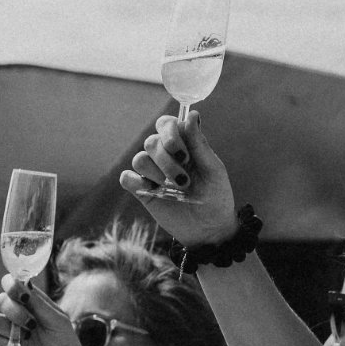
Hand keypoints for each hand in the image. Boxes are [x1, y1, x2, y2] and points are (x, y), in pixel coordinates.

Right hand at [0, 277, 101, 345]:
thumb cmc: (64, 341)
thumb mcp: (58, 319)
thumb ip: (39, 303)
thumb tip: (23, 285)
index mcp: (30, 301)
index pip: (12, 284)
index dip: (10, 284)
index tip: (17, 290)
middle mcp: (16, 313)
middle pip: (1, 300)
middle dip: (14, 309)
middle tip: (30, 322)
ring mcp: (8, 331)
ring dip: (9, 327)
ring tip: (27, 335)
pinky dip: (2, 342)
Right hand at [120, 112, 239, 245]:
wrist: (210, 230)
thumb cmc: (217, 197)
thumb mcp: (214, 170)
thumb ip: (200, 144)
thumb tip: (192, 114)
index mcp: (184, 145)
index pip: (166, 124)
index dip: (170, 133)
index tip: (184, 154)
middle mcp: (165, 156)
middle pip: (151, 141)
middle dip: (167, 161)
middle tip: (185, 180)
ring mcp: (152, 174)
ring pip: (139, 159)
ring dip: (157, 173)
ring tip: (174, 189)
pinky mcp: (142, 191)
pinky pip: (127, 178)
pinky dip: (137, 183)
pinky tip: (155, 192)